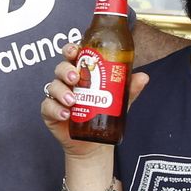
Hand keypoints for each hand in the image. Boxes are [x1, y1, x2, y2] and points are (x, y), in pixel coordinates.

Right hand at [40, 43, 148, 157]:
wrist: (95, 142)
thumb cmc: (103, 114)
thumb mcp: (119, 101)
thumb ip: (130, 88)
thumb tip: (144, 77)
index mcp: (81, 73)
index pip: (73, 55)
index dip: (71, 49)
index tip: (75, 50)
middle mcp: (67, 82)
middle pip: (61, 68)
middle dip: (66, 70)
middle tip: (75, 78)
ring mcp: (56, 97)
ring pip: (52, 86)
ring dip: (61, 91)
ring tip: (72, 101)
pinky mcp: (49, 112)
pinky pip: (47, 106)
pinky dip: (55, 109)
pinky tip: (66, 114)